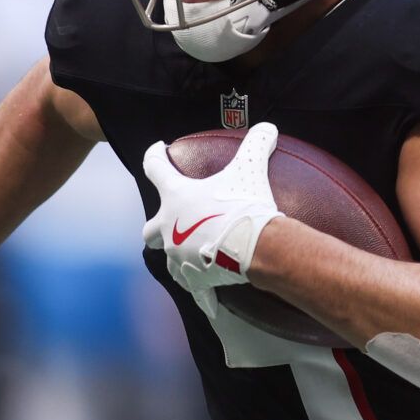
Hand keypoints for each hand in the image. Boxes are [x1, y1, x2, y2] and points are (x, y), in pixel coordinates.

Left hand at [142, 122, 282, 317]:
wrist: (254, 247)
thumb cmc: (245, 205)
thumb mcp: (251, 168)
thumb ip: (256, 145)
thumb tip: (269, 127)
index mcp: (176, 197)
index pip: (154, 168)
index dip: (154, 156)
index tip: (156, 149)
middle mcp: (169, 227)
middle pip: (149, 229)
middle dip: (156, 226)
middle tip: (169, 221)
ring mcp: (178, 256)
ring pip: (168, 258)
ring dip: (176, 255)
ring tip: (191, 254)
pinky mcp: (193, 278)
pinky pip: (191, 284)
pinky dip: (198, 284)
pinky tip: (208, 291)